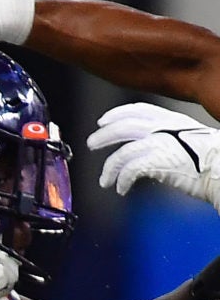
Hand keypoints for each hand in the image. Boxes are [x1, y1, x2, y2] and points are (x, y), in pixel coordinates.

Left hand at [90, 101, 219, 206]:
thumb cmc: (212, 158)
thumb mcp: (189, 137)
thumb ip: (169, 136)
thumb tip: (149, 149)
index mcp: (172, 120)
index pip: (139, 110)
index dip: (118, 113)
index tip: (103, 120)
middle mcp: (164, 128)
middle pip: (123, 127)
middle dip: (103, 135)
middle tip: (91, 143)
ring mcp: (160, 144)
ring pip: (122, 152)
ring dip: (108, 168)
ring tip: (104, 180)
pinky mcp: (157, 162)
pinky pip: (129, 171)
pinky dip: (121, 181)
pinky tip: (121, 189)